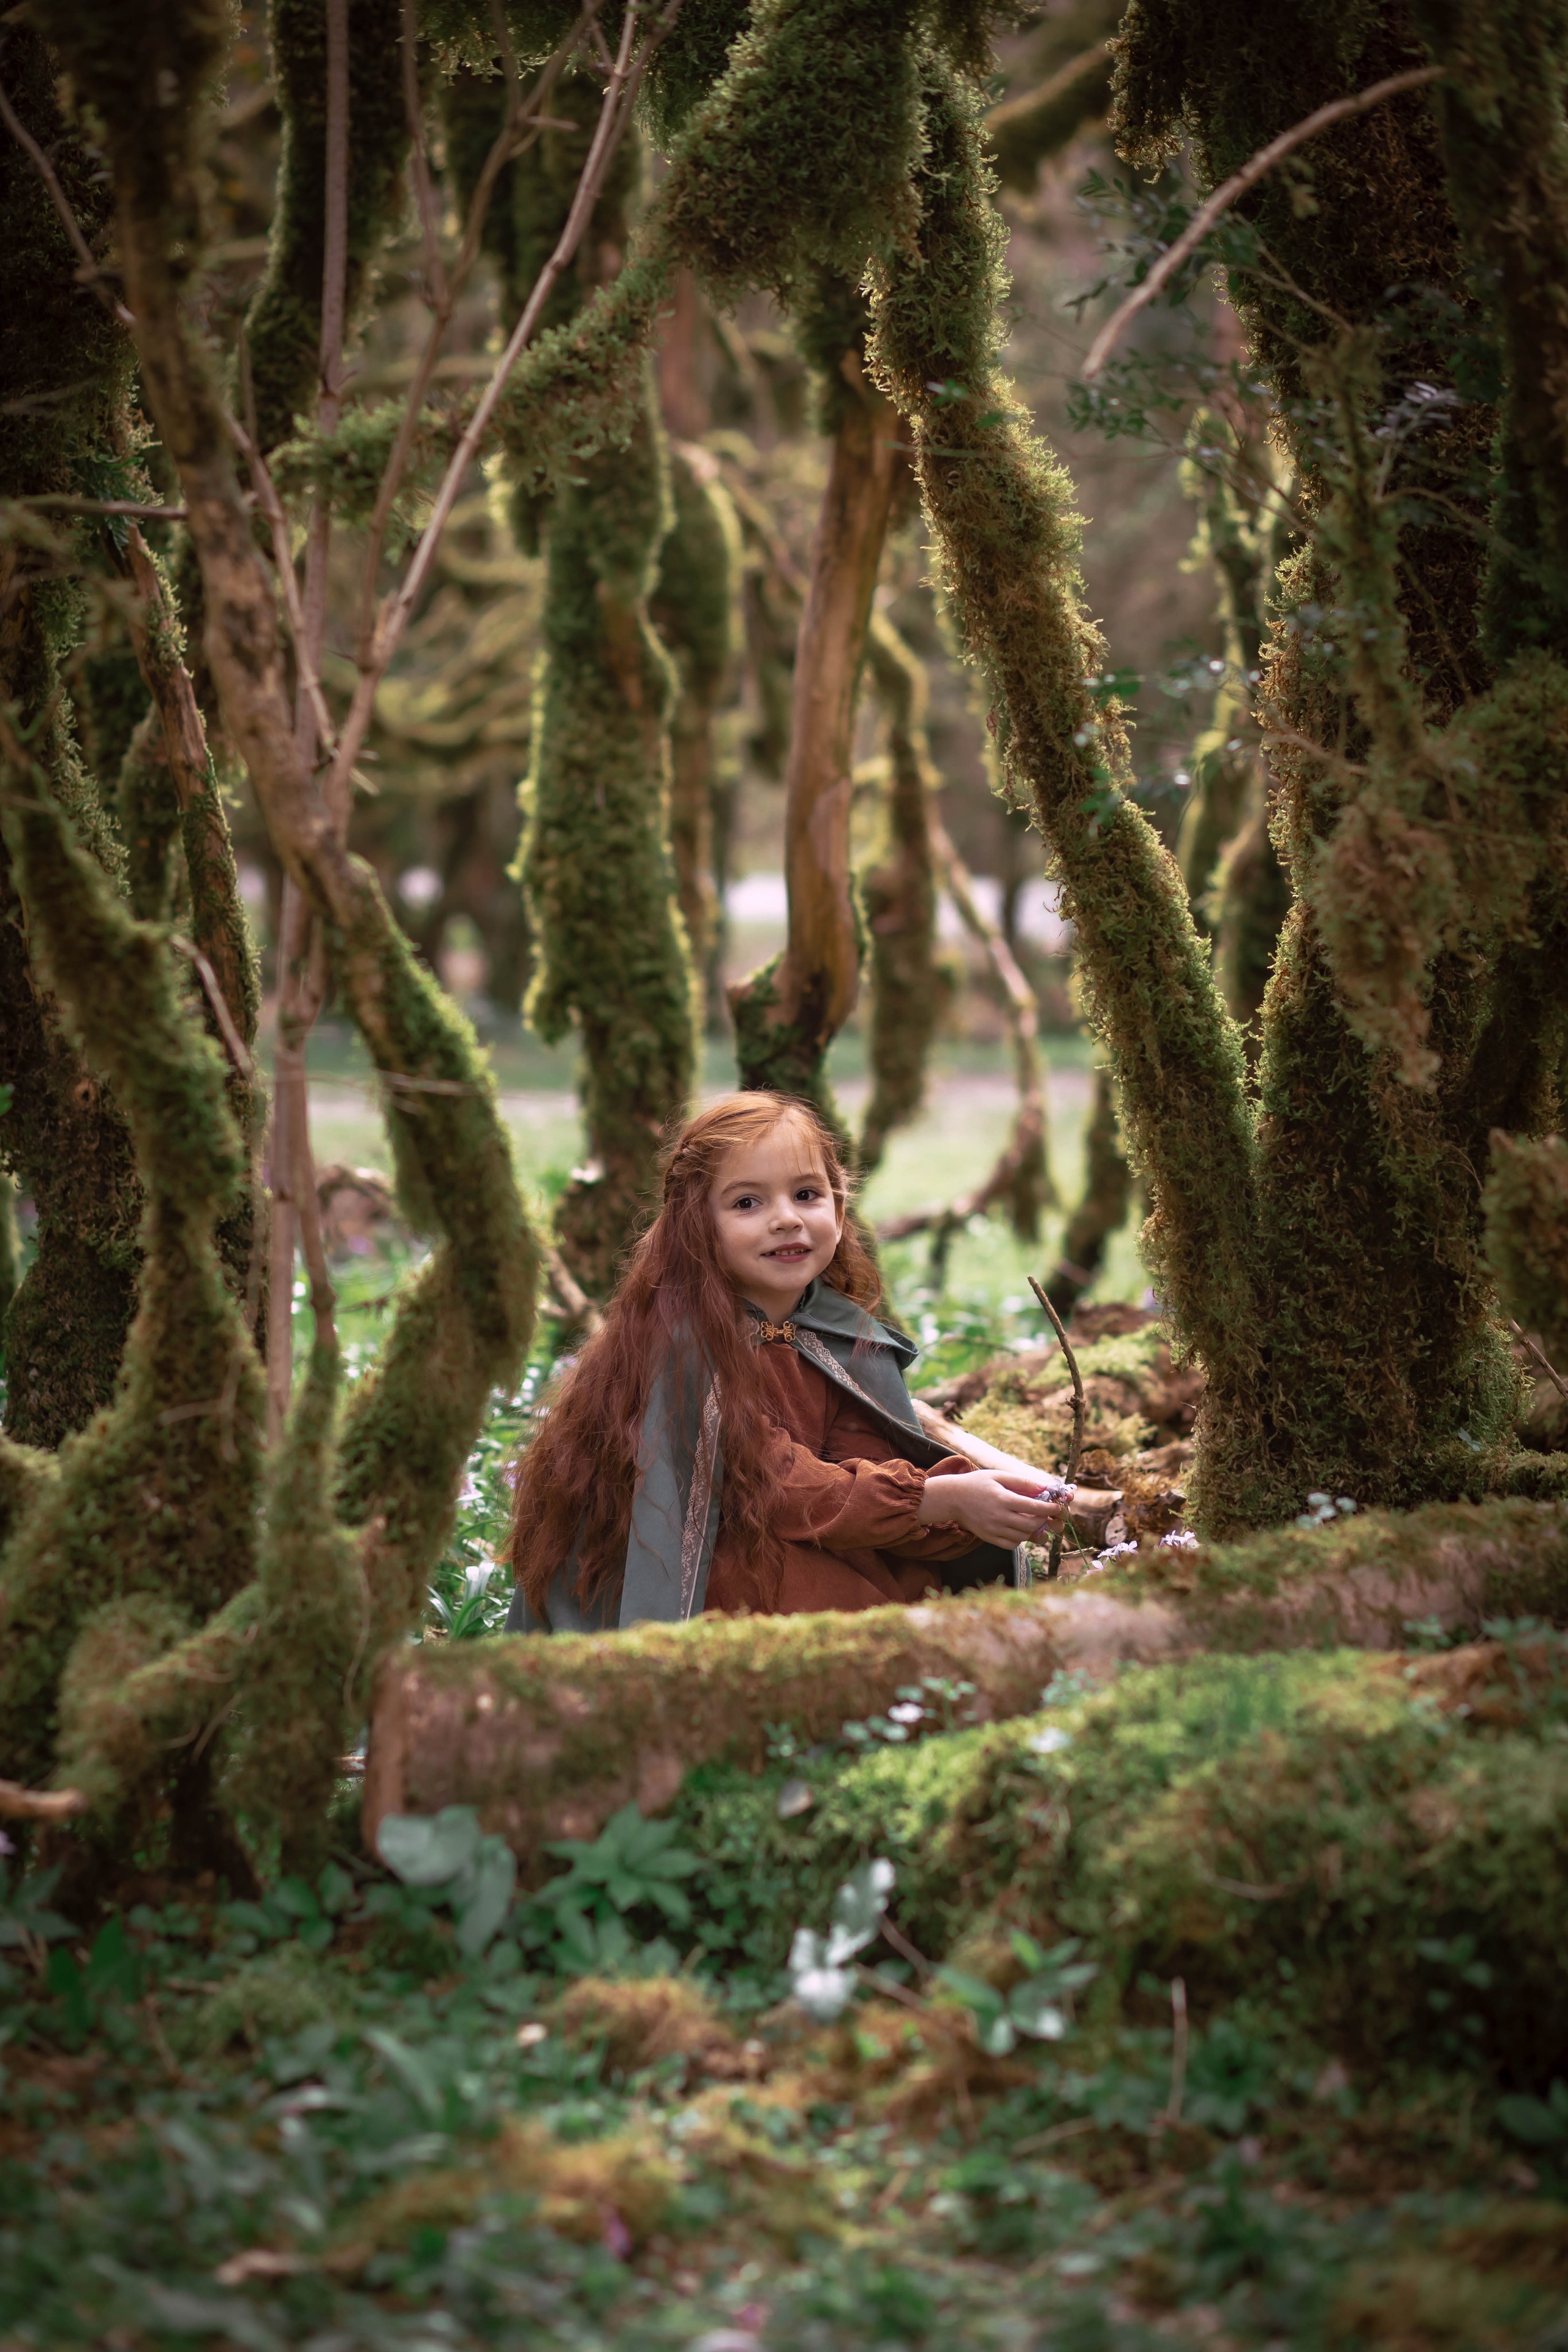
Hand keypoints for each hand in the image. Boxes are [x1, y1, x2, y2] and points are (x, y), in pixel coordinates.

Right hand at [916, 1468, 1067, 1546]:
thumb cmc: (976, 1483)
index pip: (1033, 1508)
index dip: (1049, 1509)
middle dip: (1043, 1520)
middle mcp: (998, 1517)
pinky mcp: (988, 1538)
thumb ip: (1022, 1482)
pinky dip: (1019, 1539)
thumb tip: (1045, 1486)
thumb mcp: (998, 1476)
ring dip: (1032, 1530)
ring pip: (1022, 1537)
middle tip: (1045, 1514)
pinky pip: (1010, 1544)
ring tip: (1031, 1520)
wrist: (952, 1498)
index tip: (1057, 1507)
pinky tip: (1018, 1529)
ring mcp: (993, 1530)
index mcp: (1002, 1499)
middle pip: (1030, 1525)